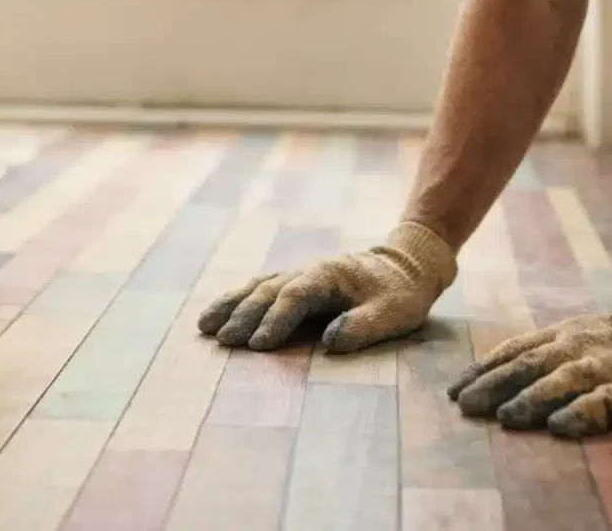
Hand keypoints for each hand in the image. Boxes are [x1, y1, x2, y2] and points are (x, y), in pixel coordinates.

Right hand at [197, 220, 456, 352]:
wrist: (406, 266)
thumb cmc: (400, 294)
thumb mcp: (394, 314)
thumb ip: (363, 327)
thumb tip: (330, 342)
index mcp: (331, 276)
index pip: (296, 297)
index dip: (276, 320)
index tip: (258, 345)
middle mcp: (309, 271)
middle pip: (269, 291)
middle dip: (244, 316)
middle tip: (223, 341)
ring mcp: (300, 274)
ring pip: (258, 286)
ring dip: (231, 305)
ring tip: (204, 325)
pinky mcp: (296, 282)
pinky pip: (260, 288)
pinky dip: (237, 299)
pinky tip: (218, 313)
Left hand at [447, 272, 611, 438]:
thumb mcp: (584, 335)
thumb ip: (547, 351)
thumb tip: (498, 375)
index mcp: (566, 333)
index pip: (515, 350)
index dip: (483, 370)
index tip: (453, 391)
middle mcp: (582, 346)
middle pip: (530, 365)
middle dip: (494, 386)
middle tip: (465, 406)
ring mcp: (610, 365)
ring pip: (563, 381)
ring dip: (531, 399)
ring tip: (505, 418)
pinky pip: (607, 400)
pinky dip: (582, 412)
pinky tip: (562, 427)